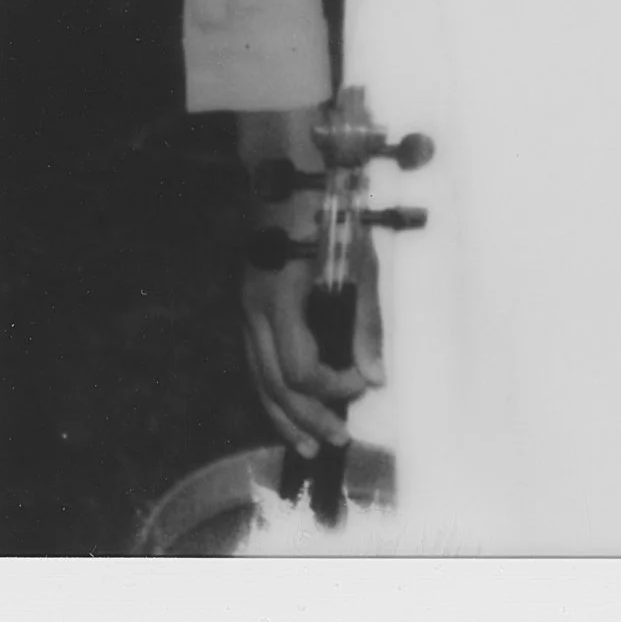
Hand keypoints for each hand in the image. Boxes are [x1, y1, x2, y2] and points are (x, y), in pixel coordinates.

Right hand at [236, 106, 383, 456]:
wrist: (286, 175)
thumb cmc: (332, 215)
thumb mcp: (360, 262)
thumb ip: (367, 322)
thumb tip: (375, 377)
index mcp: (282, 299)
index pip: (302, 368)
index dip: (332, 388)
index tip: (360, 389)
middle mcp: (254, 311)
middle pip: (275, 384)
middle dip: (306, 417)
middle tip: (337, 442)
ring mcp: (245, 310)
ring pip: (259, 379)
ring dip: (283, 415)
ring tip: (307, 445)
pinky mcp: (248, 308)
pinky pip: (256, 362)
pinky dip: (273, 391)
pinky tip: (288, 410)